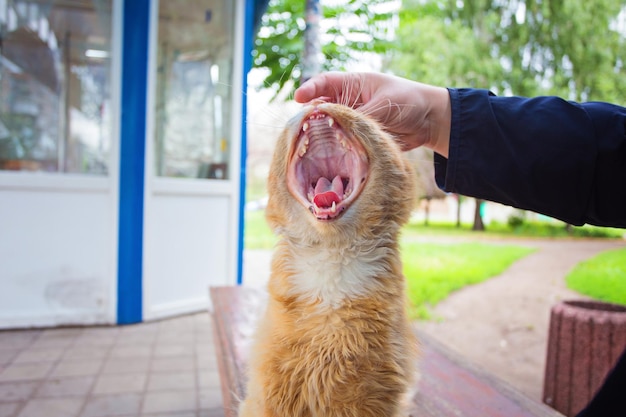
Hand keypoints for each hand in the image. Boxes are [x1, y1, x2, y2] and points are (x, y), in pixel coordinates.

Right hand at [294, 72, 450, 156]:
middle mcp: (349, 102)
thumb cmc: (410, 101)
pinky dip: (336, 150)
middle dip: (311, 117)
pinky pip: (344, 144)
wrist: (430, 121)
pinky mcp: (359, 139)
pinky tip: (329, 157)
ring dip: (322, 136)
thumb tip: (339, 129)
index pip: (325, 83)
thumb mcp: (384, 105)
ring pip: (331, 128)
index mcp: (354, 84)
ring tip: (311, 144)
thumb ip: (361, 116)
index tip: (299, 98)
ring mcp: (353, 121)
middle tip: (302, 127)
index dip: (310, 89)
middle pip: (322, 108)